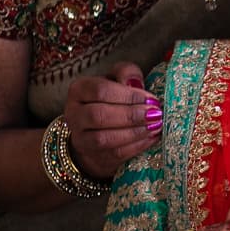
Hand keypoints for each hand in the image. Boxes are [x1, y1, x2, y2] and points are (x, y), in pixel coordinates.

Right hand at [64, 62, 159, 180]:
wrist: (98, 132)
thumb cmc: (112, 101)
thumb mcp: (117, 80)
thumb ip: (126, 73)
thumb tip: (136, 81)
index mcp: (79, 90)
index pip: (100, 91)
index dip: (128, 96)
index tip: (151, 100)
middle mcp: (74, 114)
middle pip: (99, 115)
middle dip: (131, 115)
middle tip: (155, 115)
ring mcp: (81, 138)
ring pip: (104, 138)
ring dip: (134, 133)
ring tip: (155, 127)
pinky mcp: (94, 157)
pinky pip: (115, 153)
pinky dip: (136, 146)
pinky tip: (152, 138)